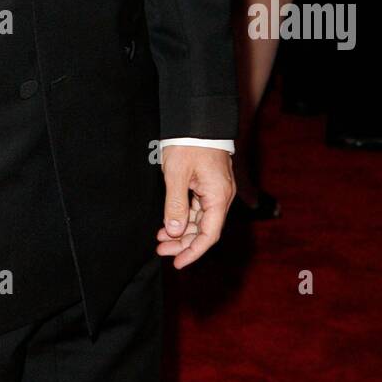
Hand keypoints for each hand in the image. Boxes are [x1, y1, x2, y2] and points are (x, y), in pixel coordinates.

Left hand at [156, 146, 234, 268]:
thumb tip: (174, 231)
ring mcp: (216, 190)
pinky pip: (198, 207)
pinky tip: (168, 222)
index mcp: (218, 196)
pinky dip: (184, 216)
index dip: (193, 251)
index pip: (208, 235)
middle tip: (161, 249)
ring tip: (160, 238)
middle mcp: (221, 196)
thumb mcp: (176, 174)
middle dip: (183, 242)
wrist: (198, 118)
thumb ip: (175, 204)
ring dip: (181, 230)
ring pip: (200, 219)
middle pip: (204, 229)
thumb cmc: (189, 143)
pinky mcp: (209, 184)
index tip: (177, 263)